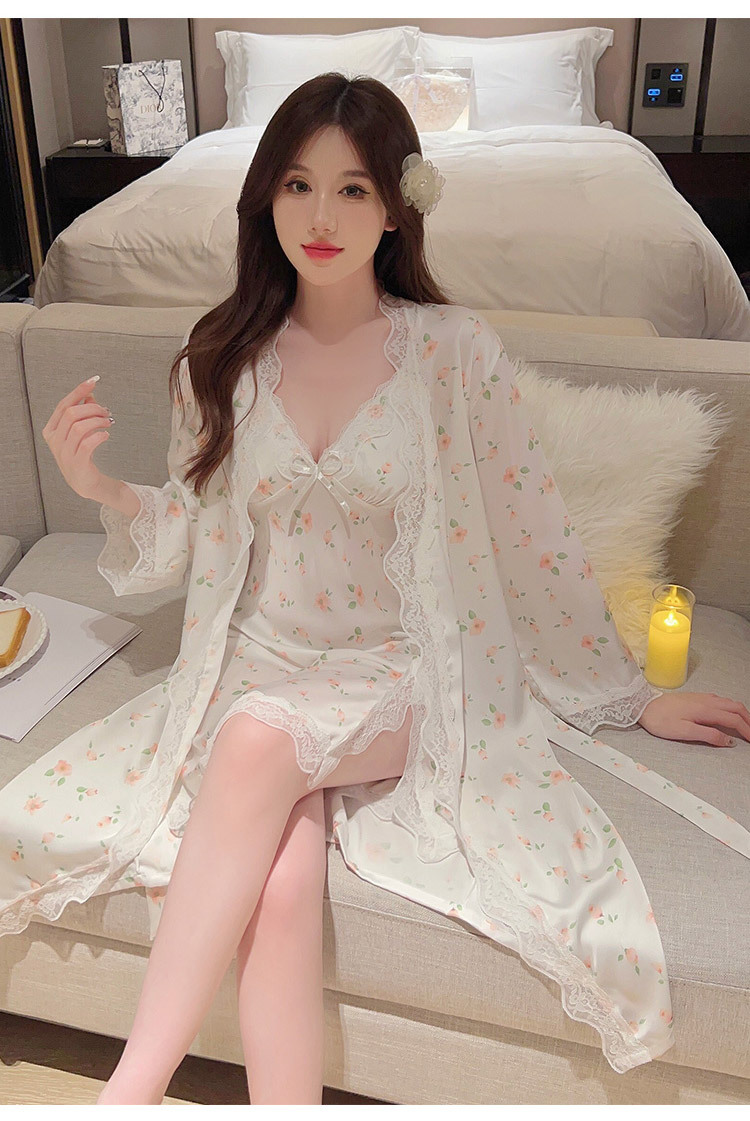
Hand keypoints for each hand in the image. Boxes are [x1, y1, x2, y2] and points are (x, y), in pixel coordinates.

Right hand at [42, 377, 113, 500]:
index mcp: (51, 430)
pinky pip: (88, 444)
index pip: (63, 405)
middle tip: (106, 411)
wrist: (85, 482)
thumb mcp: (80, 431)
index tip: (93, 381)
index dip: (78, 391)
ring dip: (97, 420)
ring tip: (108, 422)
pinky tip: (106, 435)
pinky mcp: (76, 463)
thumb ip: (83, 412)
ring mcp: (64, 453)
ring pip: (79, 427)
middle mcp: (54, 440)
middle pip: (71, 413)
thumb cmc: (82, 455)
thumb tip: (90, 394)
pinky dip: (99, 436)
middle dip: (92, 408)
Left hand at [638, 691, 749, 747]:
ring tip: (745, 725)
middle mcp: (707, 701)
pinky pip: (721, 700)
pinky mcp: (696, 697)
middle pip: (736, 707)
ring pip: (729, 702)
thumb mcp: (684, 732)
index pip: (734, 719)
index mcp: (706, 710)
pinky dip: (730, 708)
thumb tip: (728, 741)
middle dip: (748, 719)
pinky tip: (728, 714)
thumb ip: (708, 735)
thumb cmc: (660, 719)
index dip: (746, 730)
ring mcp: (702, 697)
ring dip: (740, 713)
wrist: (643, 705)